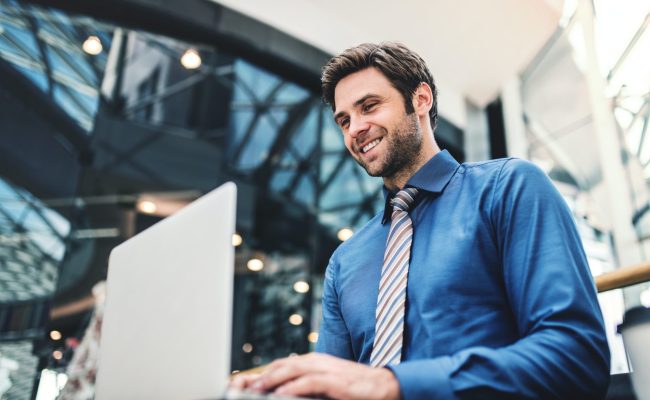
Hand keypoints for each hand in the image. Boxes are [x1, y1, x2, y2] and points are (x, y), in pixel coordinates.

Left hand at [230, 353, 399, 399]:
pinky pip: (310, 382)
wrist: (384, 385)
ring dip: (272, 379)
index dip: (265, 372)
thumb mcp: (328, 382)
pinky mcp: (336, 381)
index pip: (283, 364)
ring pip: (293, 370)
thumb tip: (287, 392)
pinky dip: (293, 387)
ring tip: (257, 389)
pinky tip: (281, 393)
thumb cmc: (355, 387)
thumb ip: (309, 384)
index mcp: (315, 361)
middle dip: (263, 375)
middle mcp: (318, 362)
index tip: (248, 383)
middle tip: (245, 387)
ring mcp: (327, 370)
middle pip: (283, 365)